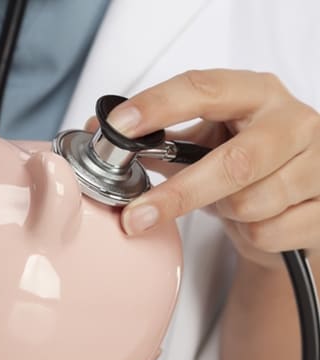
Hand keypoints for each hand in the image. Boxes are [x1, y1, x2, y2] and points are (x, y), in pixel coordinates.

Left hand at [105, 69, 319, 267]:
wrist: (298, 204)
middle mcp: (293, 122)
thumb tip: (97, 130)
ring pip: (251, 204)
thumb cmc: (244, 167)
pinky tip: (257, 221)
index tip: (118, 127)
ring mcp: (319, 164)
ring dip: (225, 212)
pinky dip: (251, 235)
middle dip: (178, 195)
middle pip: (233, 162)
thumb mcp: (204, 143)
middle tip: (135, 216)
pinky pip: (269, 232)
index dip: (157, 106)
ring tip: (228, 204)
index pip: (204, 89)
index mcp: (256, 94)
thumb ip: (158, 137)